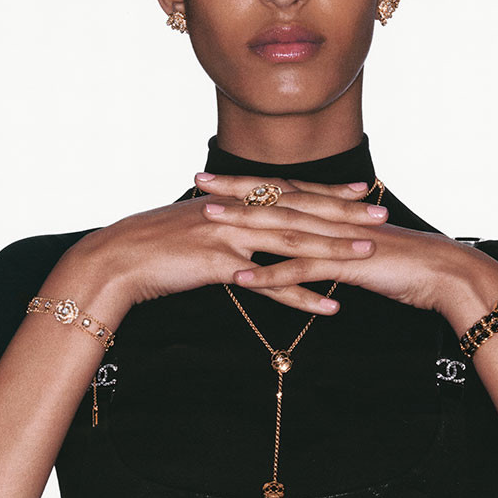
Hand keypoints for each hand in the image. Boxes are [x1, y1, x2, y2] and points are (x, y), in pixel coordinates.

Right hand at [69, 172, 388, 315]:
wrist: (116, 258)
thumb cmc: (153, 244)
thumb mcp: (195, 223)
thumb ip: (225, 221)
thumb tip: (244, 224)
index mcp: (235, 200)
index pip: (290, 191)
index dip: (328, 191)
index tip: (361, 191)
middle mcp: (238, 211)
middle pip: (301, 210)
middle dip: (345, 213)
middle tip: (382, 216)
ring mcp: (230, 235)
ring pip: (293, 241)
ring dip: (333, 248)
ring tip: (369, 254)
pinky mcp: (220, 265)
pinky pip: (269, 283)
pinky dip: (301, 295)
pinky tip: (329, 305)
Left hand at [198, 172, 497, 328]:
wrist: (444, 272)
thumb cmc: (405, 263)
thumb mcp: (362, 249)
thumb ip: (335, 245)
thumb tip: (315, 249)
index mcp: (333, 212)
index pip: (284, 191)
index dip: (250, 183)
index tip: (219, 177)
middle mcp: (332, 217)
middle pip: (276, 199)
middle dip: (235, 190)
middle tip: (199, 182)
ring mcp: (337, 239)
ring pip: (282, 227)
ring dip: (243, 224)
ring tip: (207, 220)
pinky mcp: (346, 264)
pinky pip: (302, 270)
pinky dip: (270, 275)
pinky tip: (242, 278)